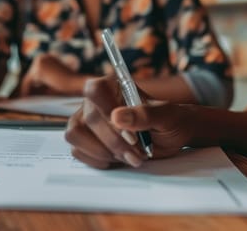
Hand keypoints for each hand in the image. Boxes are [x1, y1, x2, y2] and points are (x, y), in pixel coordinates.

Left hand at [18, 54, 88, 95]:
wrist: (78, 84)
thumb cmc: (69, 86)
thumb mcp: (53, 83)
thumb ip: (42, 84)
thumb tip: (29, 91)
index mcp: (47, 58)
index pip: (34, 72)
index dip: (30, 84)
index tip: (26, 93)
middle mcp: (42, 57)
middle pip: (30, 75)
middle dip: (27, 87)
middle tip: (22, 97)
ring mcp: (40, 62)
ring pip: (28, 79)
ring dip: (26, 89)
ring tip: (23, 99)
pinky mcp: (39, 70)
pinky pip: (28, 82)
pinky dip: (26, 91)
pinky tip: (24, 99)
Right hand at [65, 76, 218, 168]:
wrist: (170, 138)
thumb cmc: (170, 121)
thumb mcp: (167, 116)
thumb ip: (145, 114)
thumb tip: (118, 117)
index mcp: (113, 86)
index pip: (95, 90)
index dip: (108, 112)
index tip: (130, 135)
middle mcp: (95, 101)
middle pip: (90, 119)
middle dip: (115, 142)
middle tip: (138, 153)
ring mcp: (85, 120)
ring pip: (76, 134)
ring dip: (104, 152)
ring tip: (128, 156)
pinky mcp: (83, 139)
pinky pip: (77, 151)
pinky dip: (97, 160)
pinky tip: (116, 159)